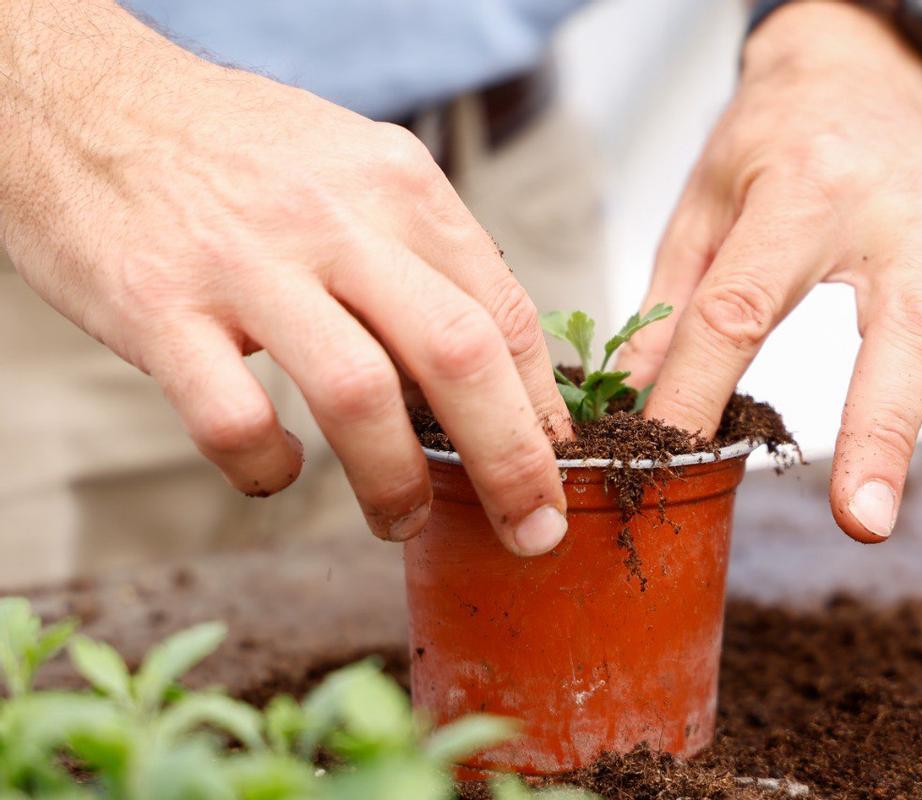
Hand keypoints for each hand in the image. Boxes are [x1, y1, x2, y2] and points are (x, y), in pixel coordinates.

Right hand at [0, 0, 570, 554]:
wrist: (86, 100)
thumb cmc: (239, 152)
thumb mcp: (356, 169)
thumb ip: (421, 256)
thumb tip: (489, 364)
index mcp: (399, 184)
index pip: (504, 310)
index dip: (541, 406)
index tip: (555, 464)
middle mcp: (335, 217)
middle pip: (459, 353)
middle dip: (512, 460)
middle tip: (531, 528)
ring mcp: (245, 262)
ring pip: (358, 397)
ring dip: (395, 481)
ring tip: (401, 520)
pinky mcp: (158, 308)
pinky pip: (233, 421)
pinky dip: (266, 469)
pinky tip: (277, 471)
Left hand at [620, 2, 921, 538]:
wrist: (863, 74)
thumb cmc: (777, 139)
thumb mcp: (704, 199)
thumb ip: (675, 301)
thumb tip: (635, 400)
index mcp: (804, 189)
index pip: (744, 306)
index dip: (701, 388)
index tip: (671, 458)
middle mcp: (902, 209)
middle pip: (907, 322)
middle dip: (885, 428)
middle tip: (865, 521)